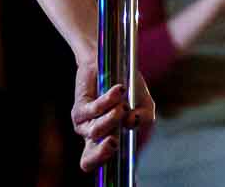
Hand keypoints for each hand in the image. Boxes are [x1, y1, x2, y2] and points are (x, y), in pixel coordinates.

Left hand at [72, 54, 153, 170]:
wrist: (111, 60)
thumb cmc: (126, 85)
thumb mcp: (144, 103)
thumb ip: (145, 117)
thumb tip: (132, 122)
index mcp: (105, 141)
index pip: (96, 162)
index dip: (104, 164)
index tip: (120, 154)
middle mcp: (92, 136)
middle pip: (88, 160)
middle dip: (102, 154)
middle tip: (114, 142)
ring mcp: (84, 123)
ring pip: (96, 132)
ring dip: (112, 119)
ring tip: (123, 106)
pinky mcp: (79, 107)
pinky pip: (94, 109)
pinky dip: (109, 100)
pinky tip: (119, 89)